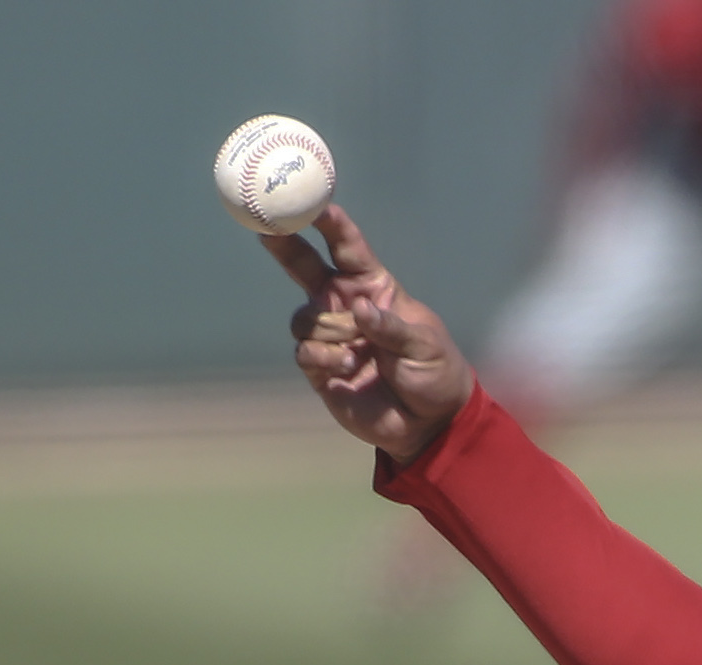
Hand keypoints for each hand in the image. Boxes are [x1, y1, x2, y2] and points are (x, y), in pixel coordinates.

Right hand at [267, 205, 474, 461]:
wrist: (429, 424)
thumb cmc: (435, 374)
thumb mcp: (425, 346)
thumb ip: (391, 327)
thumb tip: (358, 309)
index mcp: (373, 288)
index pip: (347, 249)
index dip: (330, 224)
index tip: (315, 203)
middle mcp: (344, 305)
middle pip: (304, 266)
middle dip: (285, 244)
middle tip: (266, 227)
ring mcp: (330, 335)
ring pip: (304, 318)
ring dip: (329, 333)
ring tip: (359, 353)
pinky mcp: (320, 366)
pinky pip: (304, 351)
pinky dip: (323, 357)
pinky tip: (347, 366)